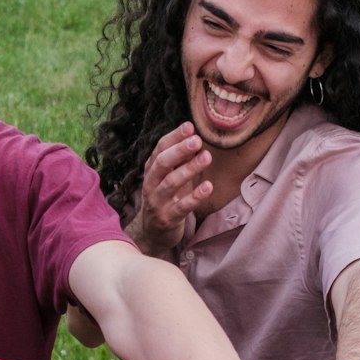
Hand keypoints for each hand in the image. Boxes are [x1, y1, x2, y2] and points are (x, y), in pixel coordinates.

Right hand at [128, 122, 212, 256]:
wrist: (153, 233)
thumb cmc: (165, 200)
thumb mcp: (169, 178)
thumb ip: (179, 161)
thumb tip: (194, 138)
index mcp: (151, 171)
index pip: (160, 149)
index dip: (174, 137)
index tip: (190, 126)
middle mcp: (151, 184)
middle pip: (162, 163)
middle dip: (180, 150)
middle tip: (197, 140)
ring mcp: (158, 202)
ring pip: (171, 183)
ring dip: (190, 169)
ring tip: (207, 157)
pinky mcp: (168, 218)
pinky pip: (182, 207)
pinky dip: (195, 196)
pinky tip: (208, 187)